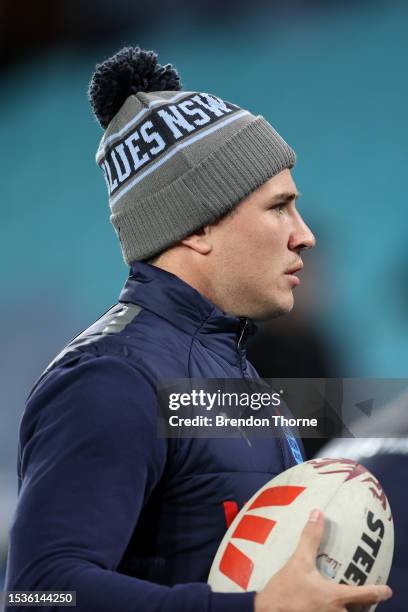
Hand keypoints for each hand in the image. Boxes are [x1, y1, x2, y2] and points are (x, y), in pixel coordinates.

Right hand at [254, 509, 391, 611]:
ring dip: (346, 611)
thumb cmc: (284, 590)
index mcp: (335, 597)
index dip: (378, 592)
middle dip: (362, 607)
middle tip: (362, 598)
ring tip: (343, 604)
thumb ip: (310, 538)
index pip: (364, 595)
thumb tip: (318, 514)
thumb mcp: (298, 561)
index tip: (387, 590)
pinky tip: (322, 607)